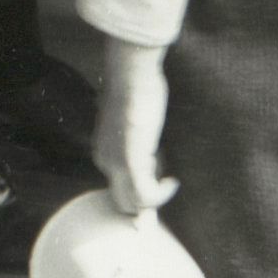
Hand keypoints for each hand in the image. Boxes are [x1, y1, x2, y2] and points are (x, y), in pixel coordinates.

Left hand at [89, 38, 172, 216]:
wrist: (131, 73)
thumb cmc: (137, 89)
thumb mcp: (137, 121)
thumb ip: (140, 139)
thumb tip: (153, 153)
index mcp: (105, 152)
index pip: (120, 188)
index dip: (143, 190)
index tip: (163, 180)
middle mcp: (105, 162)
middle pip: (123, 202)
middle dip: (148, 203)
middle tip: (169, 186)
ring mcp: (115, 164)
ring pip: (134, 203)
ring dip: (157, 198)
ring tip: (171, 178)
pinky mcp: (131, 162)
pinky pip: (145, 196)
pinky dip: (161, 195)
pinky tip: (173, 181)